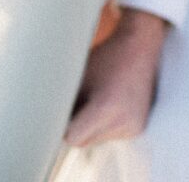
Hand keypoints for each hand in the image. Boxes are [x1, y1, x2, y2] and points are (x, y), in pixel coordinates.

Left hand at [64, 8, 167, 146]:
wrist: (141, 46)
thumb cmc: (106, 57)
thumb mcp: (78, 78)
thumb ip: (64, 105)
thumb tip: (47, 124)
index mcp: (106, 108)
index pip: (73, 137)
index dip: (64, 126)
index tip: (62, 112)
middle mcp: (123, 121)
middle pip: (85, 142)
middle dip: (78, 126)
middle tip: (81, 101)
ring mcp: (133, 126)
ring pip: (97, 140)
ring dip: (92, 126)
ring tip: (99, 98)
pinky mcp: (138, 127)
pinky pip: (111, 134)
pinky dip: (106, 124)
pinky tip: (111, 102)